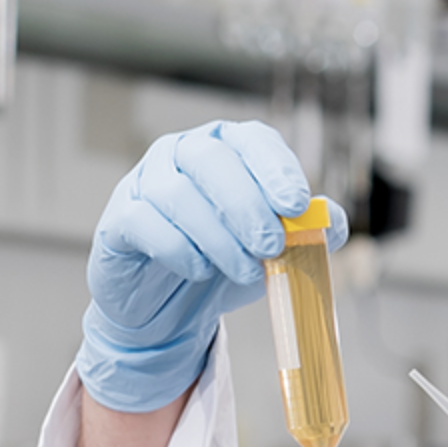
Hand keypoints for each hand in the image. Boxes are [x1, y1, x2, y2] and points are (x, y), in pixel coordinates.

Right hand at [77, 121, 346, 411]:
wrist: (173, 306)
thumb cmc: (228, 262)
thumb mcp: (278, 249)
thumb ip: (310, 232)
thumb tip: (330, 221)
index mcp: (228, 148)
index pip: (253, 140)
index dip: (276, 168)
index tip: (297, 205)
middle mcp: (182, 153)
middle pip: (212, 159)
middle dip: (247, 204)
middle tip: (272, 246)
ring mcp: (145, 182)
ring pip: (177, 193)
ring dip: (218, 237)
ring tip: (247, 271)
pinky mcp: (117, 218)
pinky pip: (143, 222)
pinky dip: (178, 249)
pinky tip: (200, 270)